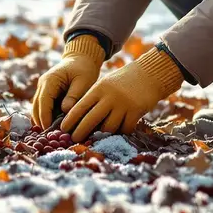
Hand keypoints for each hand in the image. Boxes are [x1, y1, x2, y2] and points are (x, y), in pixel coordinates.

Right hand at [31, 35, 104, 128]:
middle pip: (36, 107)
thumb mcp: (83, 81)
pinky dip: (46, 117)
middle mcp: (42, 85)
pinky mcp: (46, 94)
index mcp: (50, 80)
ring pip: (37, 109)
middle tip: (50, 137)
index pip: (43, 102)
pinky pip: (43, 108)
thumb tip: (65, 110)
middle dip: (41, 122)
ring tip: (52, 135)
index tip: (50, 131)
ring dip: (42, 121)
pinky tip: (54, 128)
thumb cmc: (84, 69)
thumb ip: (74, 96)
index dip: (45, 117)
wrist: (81, 59)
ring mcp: (42, 89)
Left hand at [59, 47, 184, 142]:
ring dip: (103, 133)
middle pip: (91, 120)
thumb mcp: (106, 84)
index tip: (63, 128)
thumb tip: (80, 119)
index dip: (71, 119)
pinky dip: (121, 132)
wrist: (149, 73)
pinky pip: (125, 129)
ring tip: (99, 136)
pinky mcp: (136, 111)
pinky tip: (119, 131)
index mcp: (99, 89)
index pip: (80, 106)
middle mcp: (109, 97)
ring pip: (108, 127)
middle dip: (81, 132)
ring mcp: (123, 105)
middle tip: (74, 139)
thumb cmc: (124, 81)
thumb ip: (95, 99)